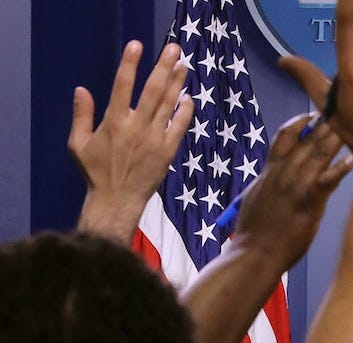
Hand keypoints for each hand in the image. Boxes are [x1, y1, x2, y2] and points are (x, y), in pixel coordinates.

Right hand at [70, 40, 192, 242]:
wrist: (116, 200)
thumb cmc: (95, 172)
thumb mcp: (78, 143)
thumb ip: (81, 115)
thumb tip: (81, 90)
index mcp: (113, 122)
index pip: (122, 86)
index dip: (130, 64)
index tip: (137, 45)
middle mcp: (135, 127)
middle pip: (152, 90)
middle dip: (163, 67)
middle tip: (174, 49)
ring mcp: (154, 139)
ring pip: (168, 105)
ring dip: (177, 84)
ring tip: (184, 65)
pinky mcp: (167, 152)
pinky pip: (179, 127)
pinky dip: (185, 111)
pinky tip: (189, 97)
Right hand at [229, 113, 352, 269]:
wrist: (253, 253)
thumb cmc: (254, 231)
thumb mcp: (257, 197)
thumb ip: (269, 181)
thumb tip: (275, 175)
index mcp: (270, 170)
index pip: (285, 135)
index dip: (301, 122)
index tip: (315, 114)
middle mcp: (283, 172)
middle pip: (307, 139)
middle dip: (327, 122)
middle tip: (345, 108)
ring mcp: (296, 185)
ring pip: (319, 153)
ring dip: (337, 137)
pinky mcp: (309, 201)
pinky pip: (328, 180)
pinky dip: (341, 167)